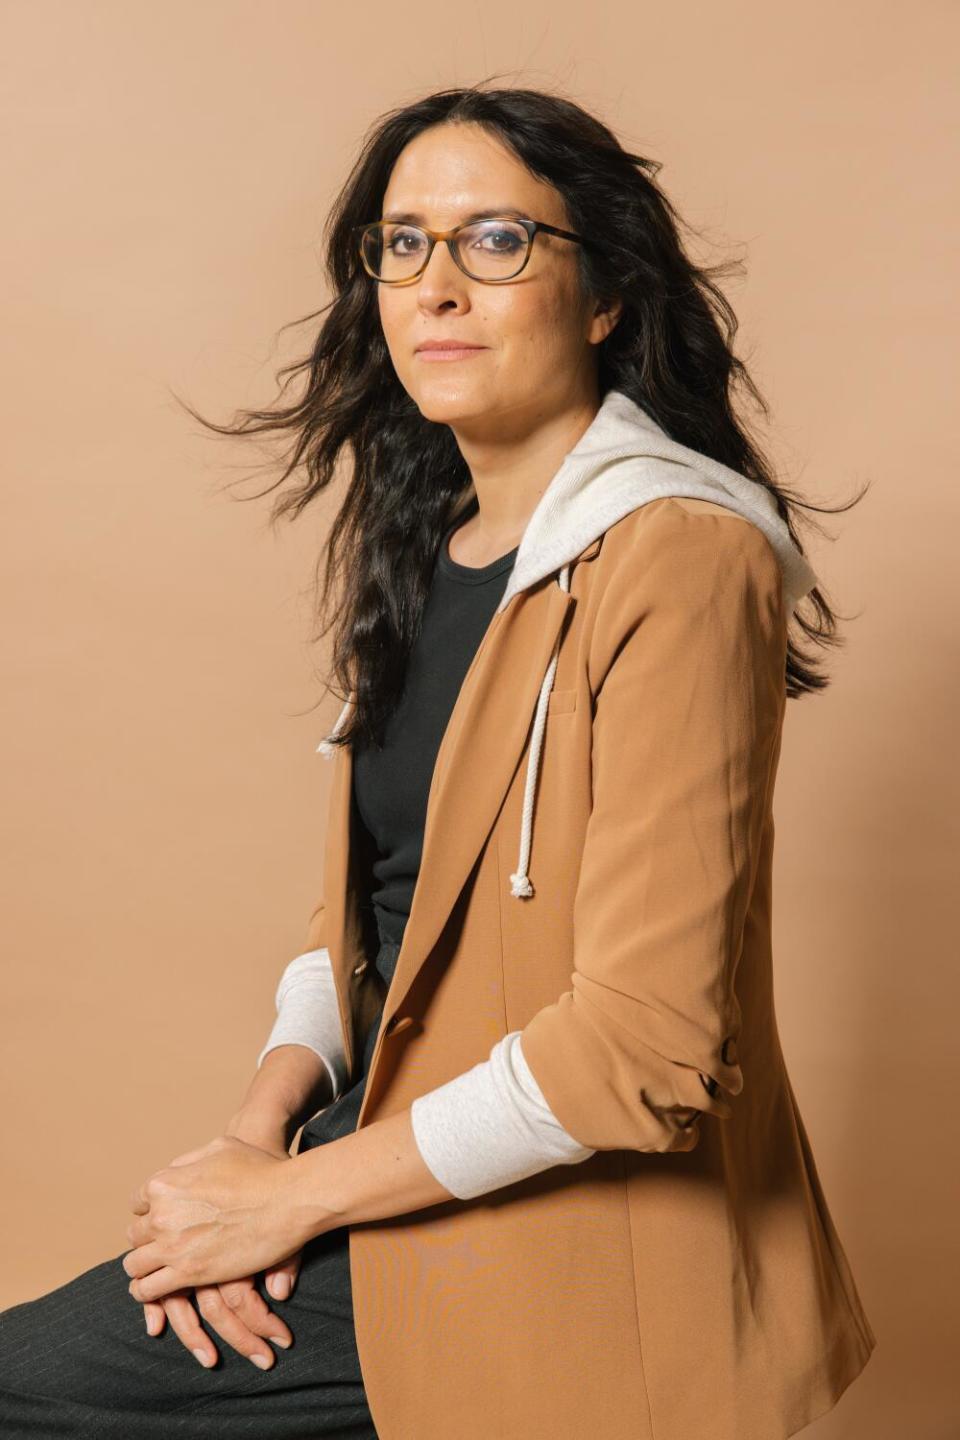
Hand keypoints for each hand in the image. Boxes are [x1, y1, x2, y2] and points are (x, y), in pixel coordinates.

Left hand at [124, 1131, 308, 1309]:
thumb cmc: (260, 1169)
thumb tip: (178, 1172)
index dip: (150, 1211)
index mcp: (165, 1183)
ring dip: (144, 1267)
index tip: (164, 1220)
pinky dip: (148, 1292)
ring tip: (157, 1270)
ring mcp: (172, 1245)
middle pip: (135, 1235)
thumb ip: (191, 1162)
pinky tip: (159, 1289)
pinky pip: (148, 1289)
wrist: (287, 1200)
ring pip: (135, 1265)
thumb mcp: (220, 1148)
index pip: (138, 1203)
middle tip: (166, 1245)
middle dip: (148, 1239)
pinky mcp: (187, 1273)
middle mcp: (161, 1214)